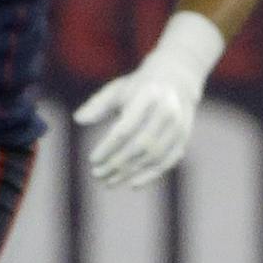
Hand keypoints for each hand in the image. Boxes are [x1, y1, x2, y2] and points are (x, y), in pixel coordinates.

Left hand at [73, 13, 220, 186]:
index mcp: (147, 96)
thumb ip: (98, 105)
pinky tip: (133, 184)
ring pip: (154, 156)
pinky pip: (168, 161)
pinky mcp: (184, 137)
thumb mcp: (118, 90)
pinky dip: (151, 175)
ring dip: (131, 172)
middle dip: (118, 163)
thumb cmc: (140, 86)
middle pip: (140, 146)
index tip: (93, 160)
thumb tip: (79, 120)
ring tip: (111, 182)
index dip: (108, 147)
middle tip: (98, 175)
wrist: (178, 78)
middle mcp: (167, 112)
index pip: (125, 129)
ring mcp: (179, 126)